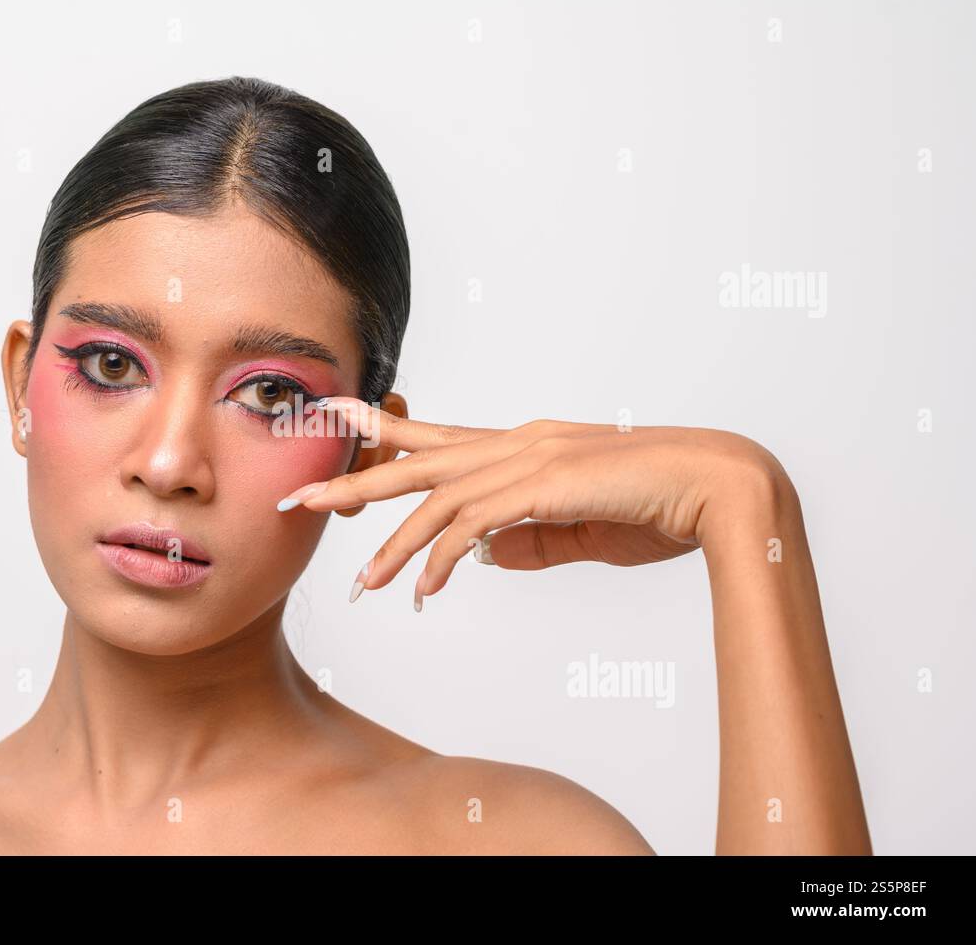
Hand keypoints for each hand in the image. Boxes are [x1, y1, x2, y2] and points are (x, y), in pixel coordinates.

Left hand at [275, 397, 791, 608]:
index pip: (437, 437)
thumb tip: (483, 560)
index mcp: (522, 447)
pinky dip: (442, 560)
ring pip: (435, 498)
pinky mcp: (544, 486)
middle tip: (298, 498)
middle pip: (415, 459)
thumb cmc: (659, 506)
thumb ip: (530, 541)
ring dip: (393, 546)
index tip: (335, 428)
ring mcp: (528, 459)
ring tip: (361, 588)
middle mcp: (515, 443)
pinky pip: (472, 525)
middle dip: (352, 480)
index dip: (383, 434)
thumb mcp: (580, 531)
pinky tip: (424, 591)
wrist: (721, 487)